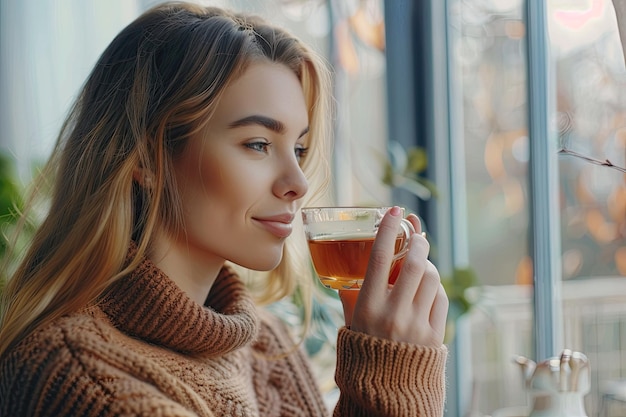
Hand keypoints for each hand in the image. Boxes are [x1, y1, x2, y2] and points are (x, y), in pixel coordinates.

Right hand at [339, 206, 447, 346]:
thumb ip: (352, 295)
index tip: (394, 211)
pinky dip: (436, 286)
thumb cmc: (363, 352)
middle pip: (414, 263)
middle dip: (418, 241)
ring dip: (428, 263)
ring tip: (421, 262)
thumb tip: (350, 265)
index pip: (380, 257)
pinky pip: (441, 298)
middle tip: (416, 234)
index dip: (388, 229)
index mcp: (367, 306)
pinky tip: (428, 286)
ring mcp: (416, 325)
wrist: (384, 392)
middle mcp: (393, 313)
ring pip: (431, 278)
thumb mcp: (350, 322)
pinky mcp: (434, 335)